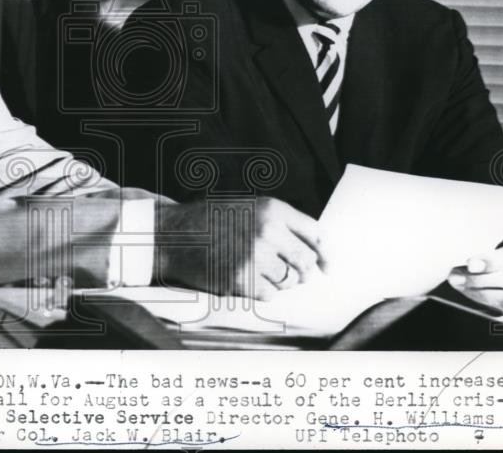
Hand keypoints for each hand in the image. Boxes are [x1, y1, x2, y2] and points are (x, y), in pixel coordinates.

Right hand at [155, 197, 325, 299]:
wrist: (174, 234)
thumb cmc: (212, 221)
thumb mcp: (249, 208)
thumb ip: (281, 224)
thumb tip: (315, 253)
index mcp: (273, 209)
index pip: (316, 234)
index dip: (325, 254)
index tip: (328, 266)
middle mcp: (268, 231)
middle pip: (306, 262)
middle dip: (302, 272)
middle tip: (291, 274)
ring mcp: (255, 257)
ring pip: (289, 281)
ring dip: (280, 282)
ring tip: (259, 272)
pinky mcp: (242, 280)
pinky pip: (270, 294)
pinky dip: (263, 292)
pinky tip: (246, 279)